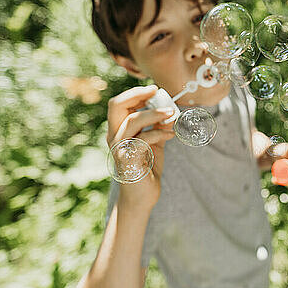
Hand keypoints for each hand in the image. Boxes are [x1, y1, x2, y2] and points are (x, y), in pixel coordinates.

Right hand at [106, 85, 175, 210]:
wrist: (141, 197)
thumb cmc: (146, 169)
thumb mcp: (155, 144)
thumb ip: (160, 127)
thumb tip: (171, 110)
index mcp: (118, 130)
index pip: (119, 104)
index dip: (136, 93)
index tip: (155, 90)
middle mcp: (115, 137)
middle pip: (116, 105)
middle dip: (137, 94)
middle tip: (157, 92)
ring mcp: (119, 148)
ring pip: (132, 120)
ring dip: (155, 113)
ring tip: (172, 112)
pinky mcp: (128, 159)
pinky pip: (143, 139)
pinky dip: (159, 133)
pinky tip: (172, 135)